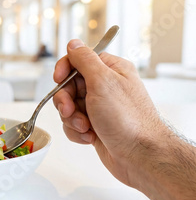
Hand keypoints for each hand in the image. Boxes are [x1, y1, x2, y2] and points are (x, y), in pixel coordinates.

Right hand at [52, 39, 164, 186]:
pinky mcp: (95, 126)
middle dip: (66, 100)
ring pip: (68, 106)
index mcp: (111, 70)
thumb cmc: (127, 119)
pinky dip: (77, 131)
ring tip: (86, 127)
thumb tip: (74, 43)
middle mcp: (106, 87)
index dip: (65, 69)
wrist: (140, 157)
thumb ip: (84, 60)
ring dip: (71, 118)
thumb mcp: (102, 82)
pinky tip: (90, 137)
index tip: (59, 79)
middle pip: (69, 85)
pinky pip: (73, 124)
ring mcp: (100, 107)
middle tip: (70, 110)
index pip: (79, 60)